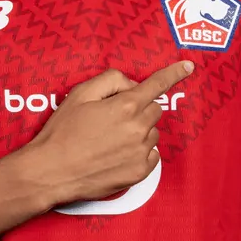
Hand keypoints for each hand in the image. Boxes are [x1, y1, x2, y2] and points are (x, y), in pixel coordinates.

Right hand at [24, 61, 194, 204]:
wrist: (51, 171)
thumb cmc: (62, 132)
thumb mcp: (80, 94)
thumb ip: (111, 80)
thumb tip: (131, 85)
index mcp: (125, 105)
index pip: (156, 85)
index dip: (174, 73)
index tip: (188, 67)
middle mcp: (138, 128)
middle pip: (154, 109)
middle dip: (139, 108)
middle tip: (113, 118)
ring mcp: (141, 152)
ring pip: (153, 132)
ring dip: (139, 131)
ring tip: (110, 140)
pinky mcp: (139, 172)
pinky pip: (152, 155)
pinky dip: (139, 152)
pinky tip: (117, 154)